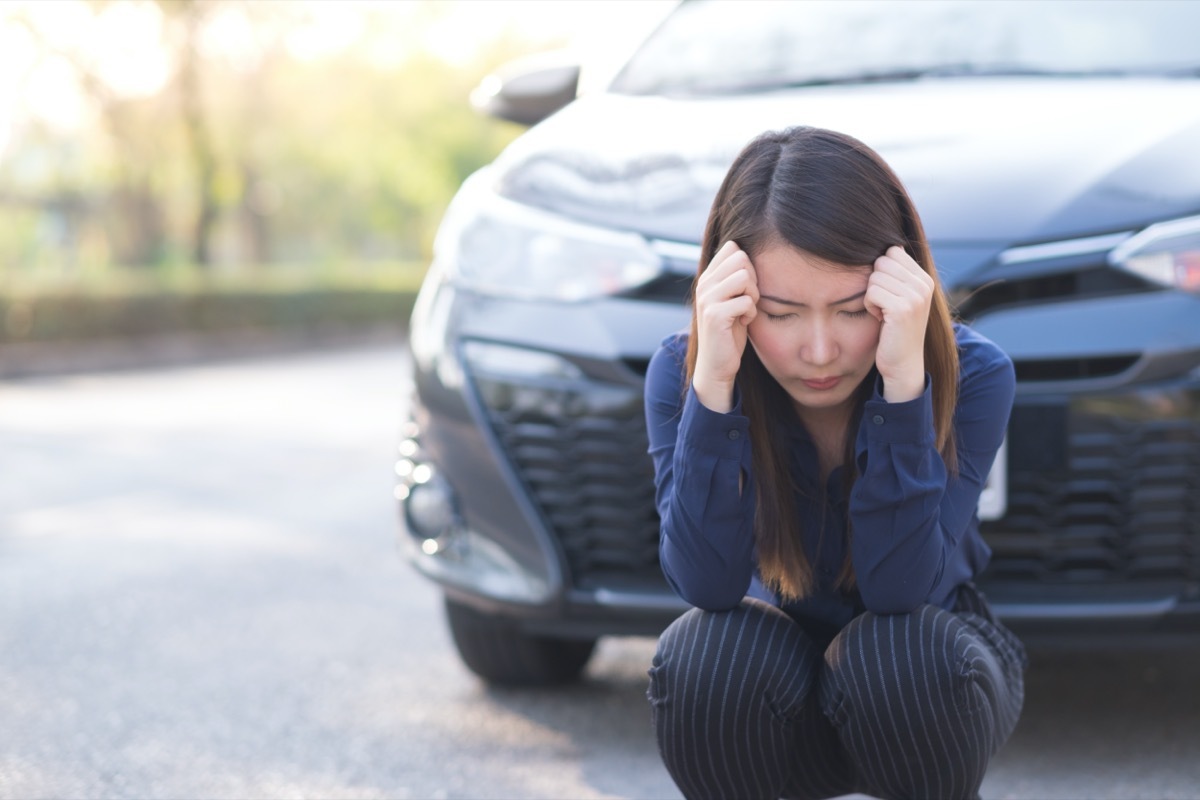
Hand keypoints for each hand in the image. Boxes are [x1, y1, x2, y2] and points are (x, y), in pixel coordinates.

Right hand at [692, 241, 758, 412]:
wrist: (716, 364)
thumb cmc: (729, 332)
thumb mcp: (731, 300)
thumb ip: (734, 277)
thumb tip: (744, 251)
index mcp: (708, 278)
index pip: (732, 248)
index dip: (748, 264)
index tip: (745, 287)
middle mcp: (704, 284)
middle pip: (741, 258)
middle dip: (753, 278)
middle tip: (748, 299)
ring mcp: (707, 299)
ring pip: (744, 277)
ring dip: (753, 295)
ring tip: (746, 310)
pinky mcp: (715, 315)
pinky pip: (746, 301)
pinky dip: (751, 313)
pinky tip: (743, 322)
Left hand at [864, 246, 933, 402]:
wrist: (903, 363)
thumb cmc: (894, 330)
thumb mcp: (901, 297)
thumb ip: (898, 273)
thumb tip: (891, 245)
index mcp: (924, 279)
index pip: (892, 252)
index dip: (881, 272)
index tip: (887, 294)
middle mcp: (924, 284)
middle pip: (881, 261)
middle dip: (874, 283)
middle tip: (883, 305)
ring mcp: (916, 296)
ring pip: (874, 276)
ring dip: (871, 296)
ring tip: (882, 313)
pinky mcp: (903, 308)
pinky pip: (871, 292)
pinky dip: (870, 305)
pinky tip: (880, 319)